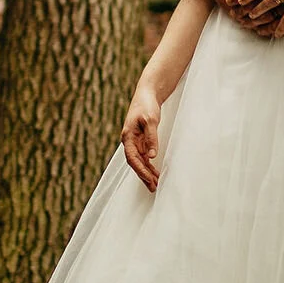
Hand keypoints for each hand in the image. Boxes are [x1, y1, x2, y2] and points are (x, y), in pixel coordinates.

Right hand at [121, 74, 164, 192]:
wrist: (147, 94)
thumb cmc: (147, 105)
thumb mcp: (150, 120)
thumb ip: (151, 138)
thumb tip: (152, 156)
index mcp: (128, 137)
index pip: (132, 158)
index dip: (141, 170)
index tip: (150, 180)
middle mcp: (129, 141)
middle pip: (135, 163)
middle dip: (144, 176)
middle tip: (154, 188)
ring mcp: (135, 141)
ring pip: (140, 161)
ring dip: (147, 172)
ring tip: (156, 184)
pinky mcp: (141, 140)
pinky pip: (144, 156)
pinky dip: (149, 165)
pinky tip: (155, 172)